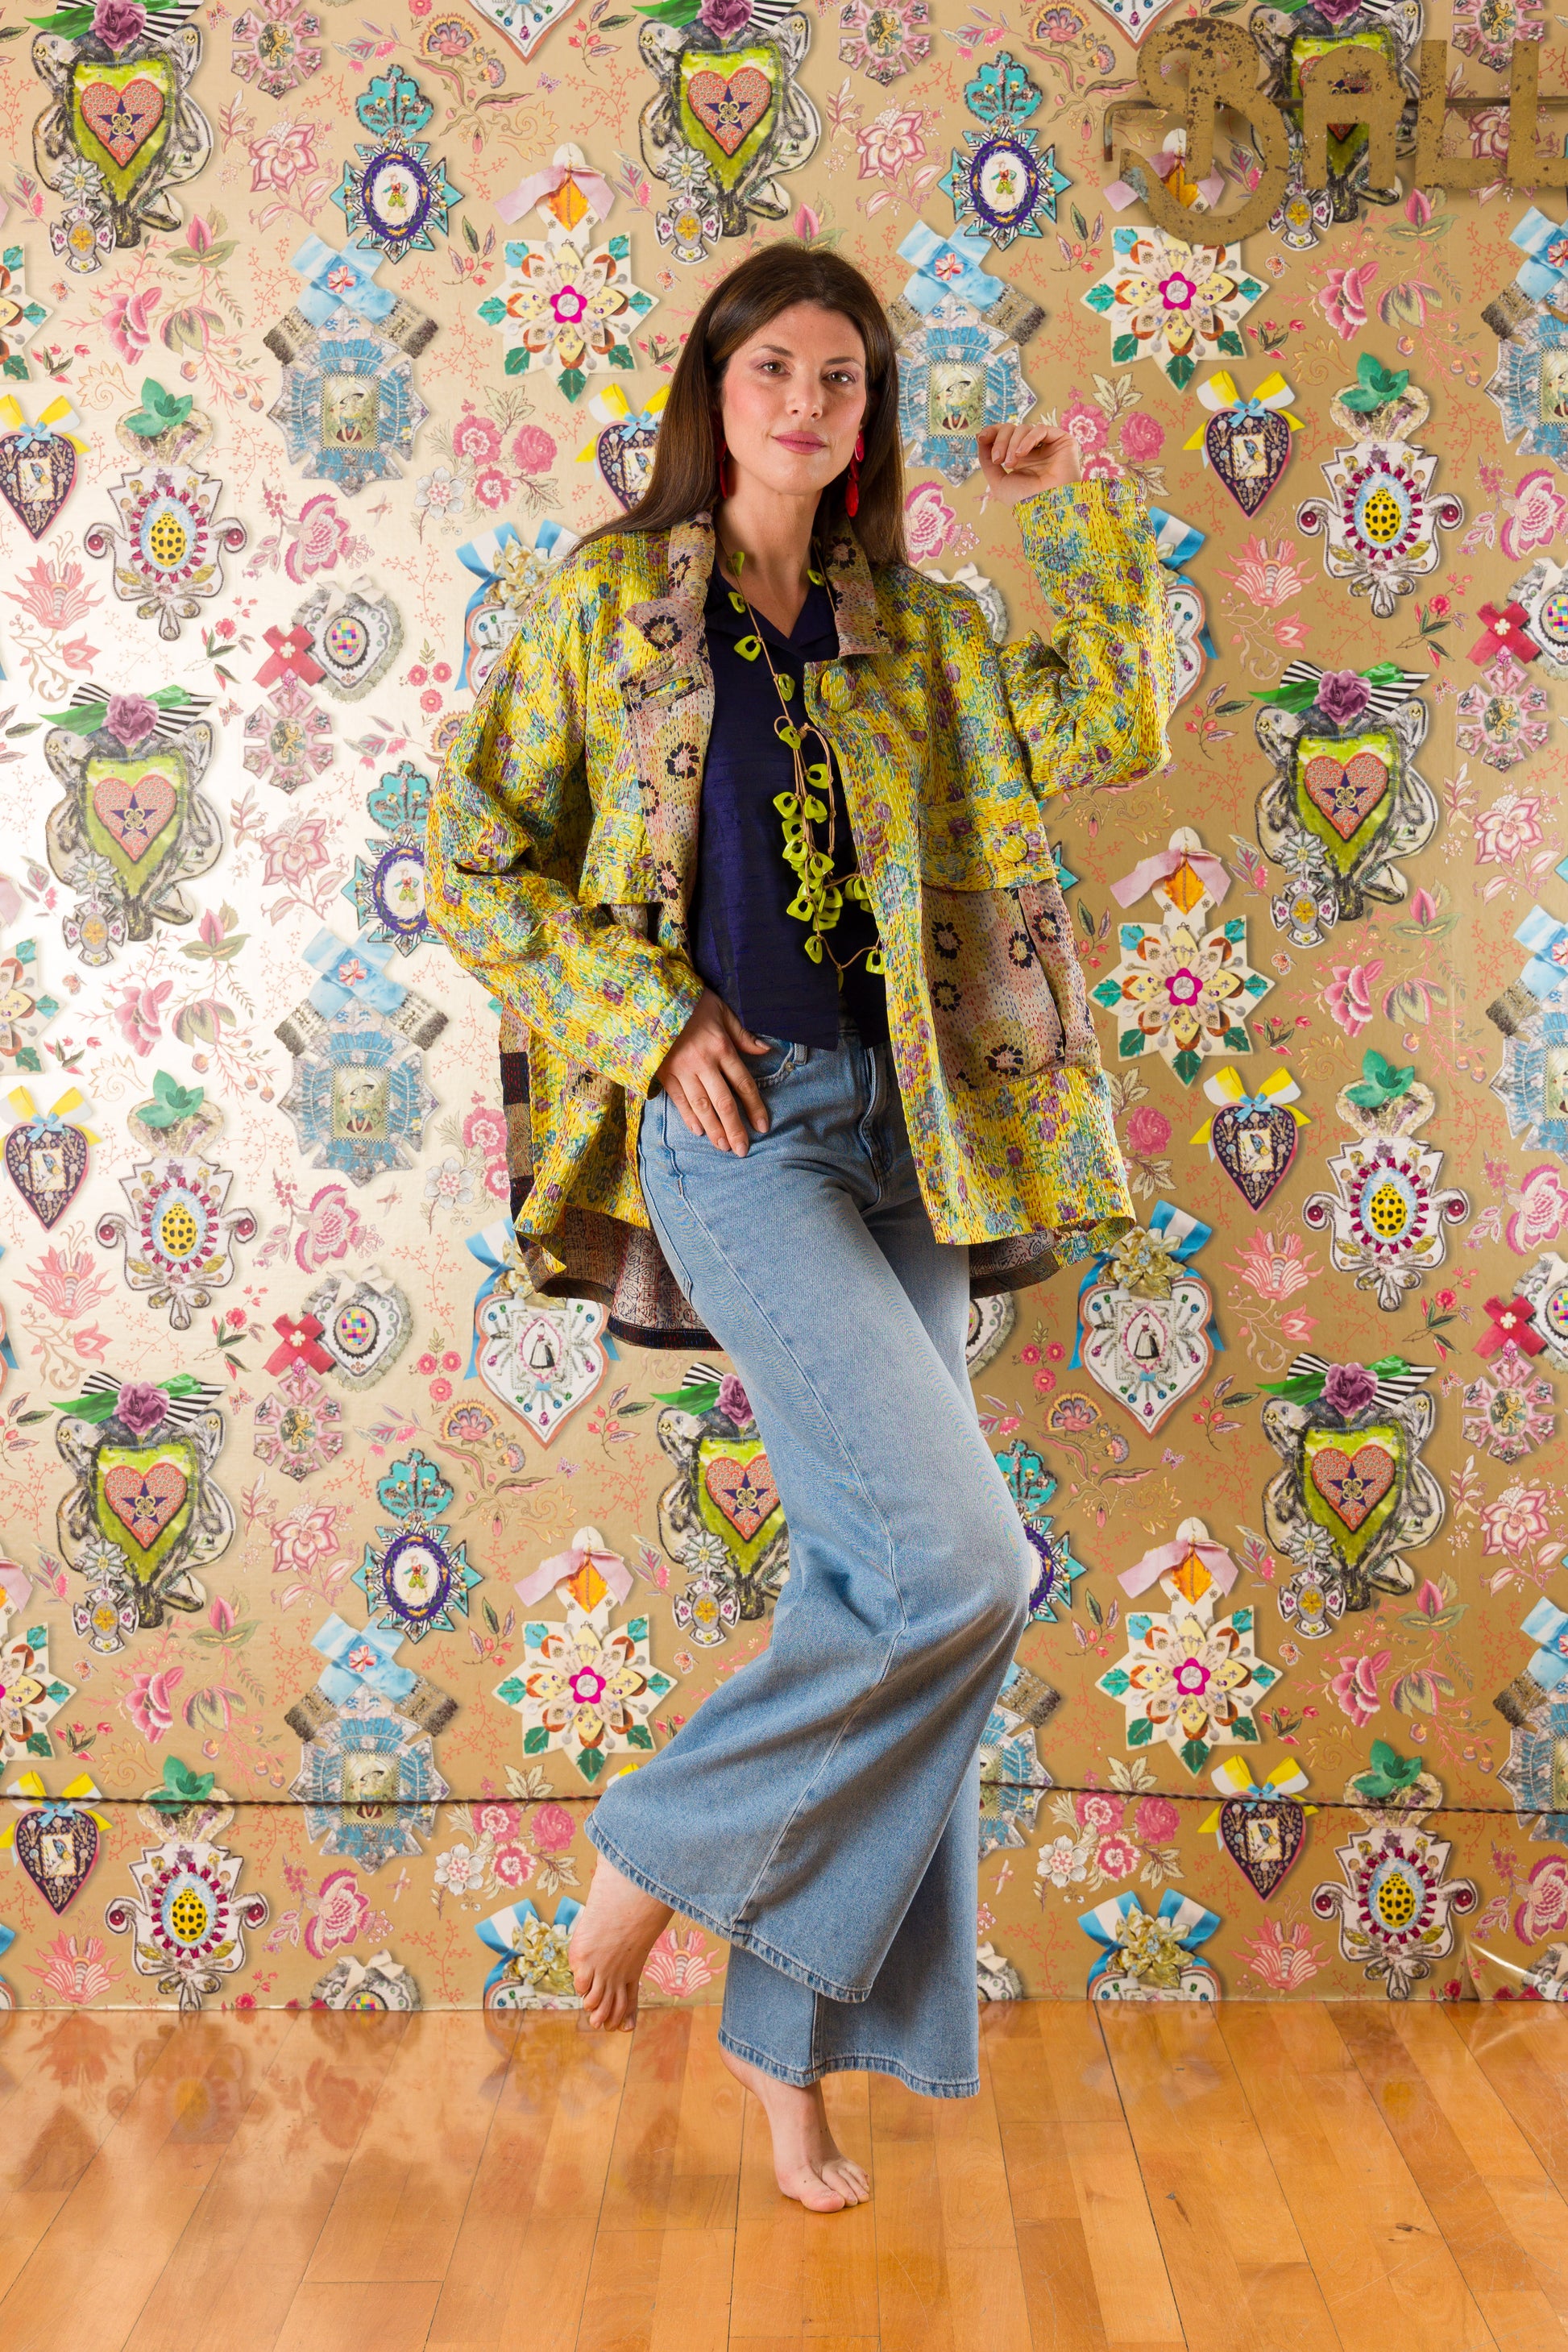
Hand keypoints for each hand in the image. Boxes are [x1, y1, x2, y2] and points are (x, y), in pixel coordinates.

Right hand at [653, 988, 771, 1153]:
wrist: (652, 997)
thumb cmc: (692, 1003)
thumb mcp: (722, 1012)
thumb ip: (743, 1035)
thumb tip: (766, 1051)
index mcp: (721, 1047)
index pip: (743, 1083)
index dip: (754, 1107)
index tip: (762, 1126)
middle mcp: (703, 1062)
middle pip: (723, 1101)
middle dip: (734, 1128)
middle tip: (742, 1150)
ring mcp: (681, 1069)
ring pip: (701, 1106)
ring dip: (714, 1129)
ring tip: (723, 1147)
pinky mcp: (663, 1072)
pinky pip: (678, 1100)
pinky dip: (689, 1117)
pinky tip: (699, 1131)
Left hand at [977, 419, 1081, 505]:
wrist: (1046, 508)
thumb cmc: (1024, 501)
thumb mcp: (998, 482)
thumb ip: (987, 460)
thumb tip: (980, 437)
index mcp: (1020, 458)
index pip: (1005, 435)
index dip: (992, 432)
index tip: (981, 437)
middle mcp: (1034, 449)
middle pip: (1012, 428)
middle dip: (1001, 441)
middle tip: (998, 459)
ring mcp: (1048, 444)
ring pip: (1024, 428)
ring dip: (1012, 444)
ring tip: (1011, 464)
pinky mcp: (1062, 441)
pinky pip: (1041, 429)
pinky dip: (1028, 439)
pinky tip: (1022, 454)